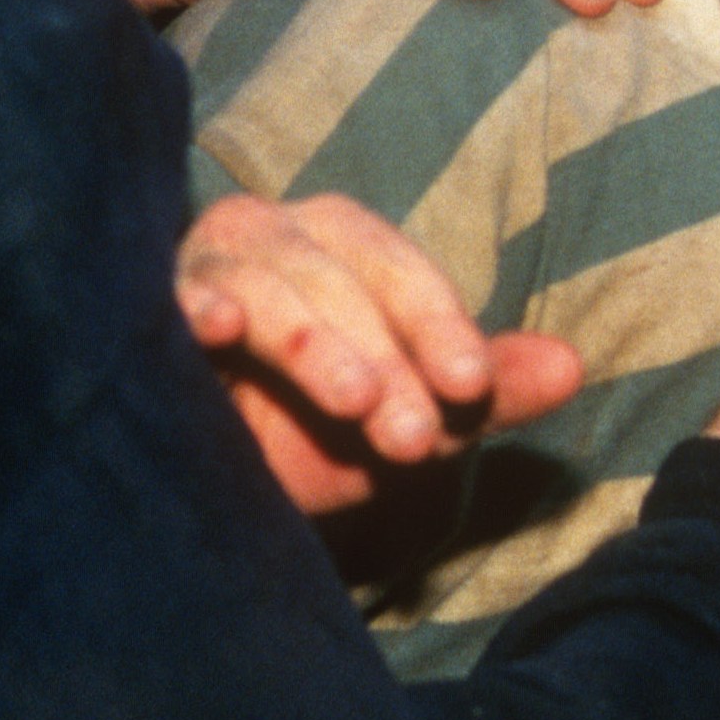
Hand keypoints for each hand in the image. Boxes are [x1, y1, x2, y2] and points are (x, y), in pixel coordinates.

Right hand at [177, 193, 580, 516]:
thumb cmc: (309, 435)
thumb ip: (484, 396)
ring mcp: (202, 265)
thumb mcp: (404, 422)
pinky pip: (169, 295)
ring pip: (264, 282)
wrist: (208, 483)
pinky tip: (215, 327)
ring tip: (355, 400)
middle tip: (416, 438)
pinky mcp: (145, 306)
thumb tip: (574, 367)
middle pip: (334, 274)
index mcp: (339, 246)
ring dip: (314, 341)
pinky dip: (193, 304)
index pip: (396, 269)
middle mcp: (269, 236)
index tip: (471, 388)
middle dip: (384, 354)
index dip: (437, 323)